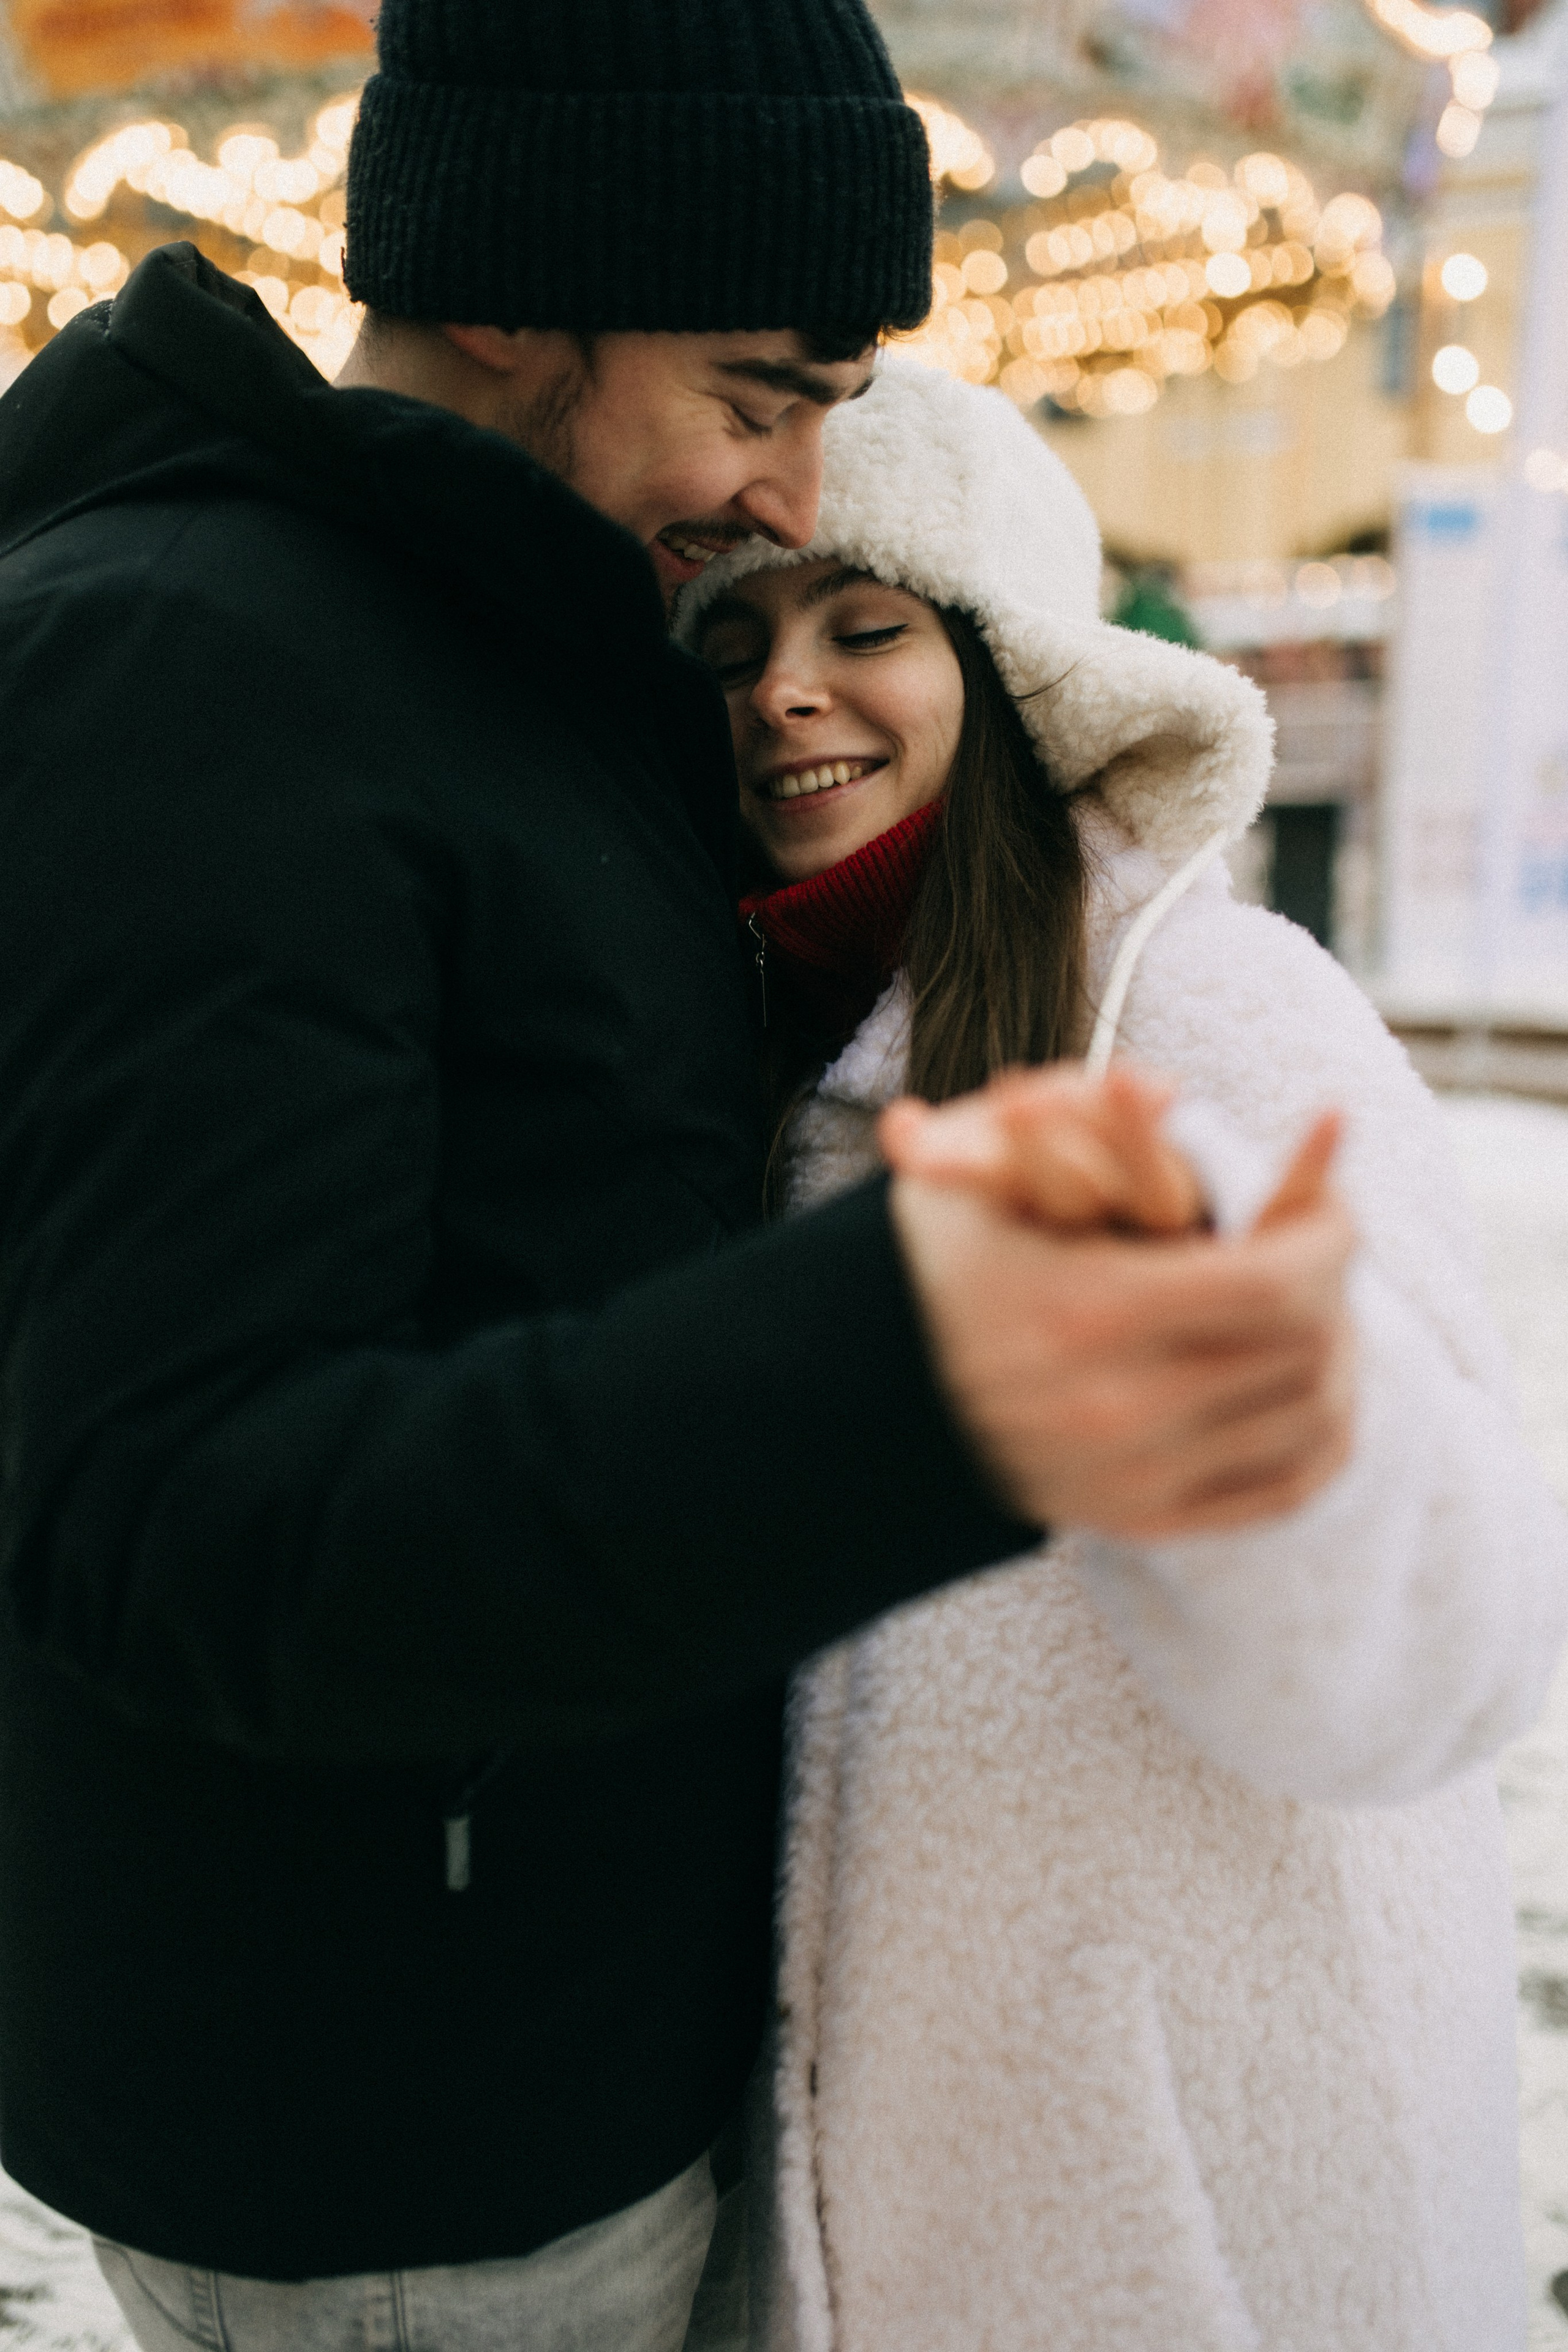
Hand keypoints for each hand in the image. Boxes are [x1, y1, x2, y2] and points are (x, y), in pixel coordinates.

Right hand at [888, 1087, 1354, 1538]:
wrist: (858, 1403)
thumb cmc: (930, 1265)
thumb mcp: (978, 1170)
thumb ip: (1071, 1116)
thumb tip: (1168, 1087)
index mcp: (1088, 1311)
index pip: (1275, 1283)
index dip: (1327, 1236)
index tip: (1326, 1205)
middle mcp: (1120, 1407)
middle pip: (1306, 1350)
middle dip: (1337, 1287)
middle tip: (1325, 1247)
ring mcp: (1135, 1476)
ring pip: (1309, 1421)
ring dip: (1339, 1356)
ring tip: (1321, 1307)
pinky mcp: (1144, 1520)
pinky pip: (1283, 1489)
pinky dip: (1321, 1437)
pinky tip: (1314, 1387)